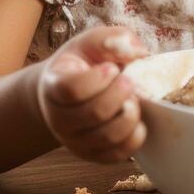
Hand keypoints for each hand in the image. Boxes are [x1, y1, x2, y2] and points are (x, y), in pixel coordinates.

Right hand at [35, 25, 149, 163]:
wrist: (67, 94)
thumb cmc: (82, 64)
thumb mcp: (91, 43)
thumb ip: (113, 38)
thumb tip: (139, 51)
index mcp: (54, 86)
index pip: (72, 89)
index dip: (98, 78)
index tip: (111, 67)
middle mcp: (59, 119)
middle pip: (94, 113)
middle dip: (120, 93)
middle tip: (129, 80)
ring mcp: (75, 141)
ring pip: (107, 136)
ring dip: (130, 114)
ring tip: (133, 98)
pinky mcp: (93, 155)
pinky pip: (117, 154)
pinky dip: (135, 137)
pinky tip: (137, 119)